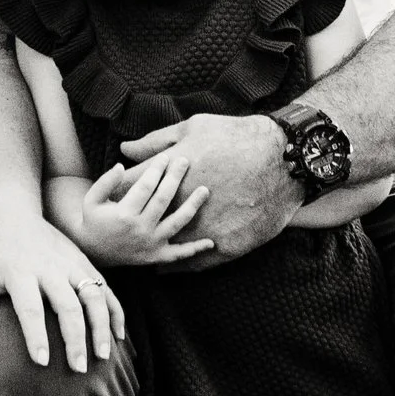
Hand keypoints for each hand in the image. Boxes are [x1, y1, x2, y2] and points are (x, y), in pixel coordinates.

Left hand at [0, 204, 123, 371]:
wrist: (13, 212)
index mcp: (19, 272)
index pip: (30, 307)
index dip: (36, 335)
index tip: (42, 362)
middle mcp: (49, 266)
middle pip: (67, 304)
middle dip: (74, 338)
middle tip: (77, 369)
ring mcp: (70, 263)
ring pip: (93, 295)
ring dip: (101, 326)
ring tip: (103, 357)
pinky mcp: (84, 263)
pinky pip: (106, 288)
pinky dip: (115, 312)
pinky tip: (119, 337)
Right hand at [79, 157, 214, 267]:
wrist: (92, 252)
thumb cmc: (94, 220)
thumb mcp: (92, 199)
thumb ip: (106, 182)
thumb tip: (122, 166)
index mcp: (124, 214)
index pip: (146, 186)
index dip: (156, 169)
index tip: (164, 156)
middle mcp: (140, 229)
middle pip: (163, 199)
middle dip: (175, 178)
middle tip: (185, 161)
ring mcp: (151, 244)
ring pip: (177, 223)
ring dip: (193, 206)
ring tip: (205, 190)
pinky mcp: (157, 256)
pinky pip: (179, 254)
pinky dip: (195, 249)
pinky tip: (212, 242)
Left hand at [123, 113, 296, 262]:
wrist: (283, 160)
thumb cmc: (236, 137)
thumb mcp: (193, 129)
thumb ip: (155, 142)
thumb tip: (124, 150)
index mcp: (171, 175)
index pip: (128, 187)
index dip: (115, 192)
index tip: (111, 196)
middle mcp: (184, 206)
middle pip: (144, 219)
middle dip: (129, 220)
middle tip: (117, 225)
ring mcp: (205, 229)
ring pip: (167, 245)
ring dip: (151, 246)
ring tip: (136, 248)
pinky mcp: (227, 246)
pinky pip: (196, 262)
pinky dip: (180, 264)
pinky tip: (166, 267)